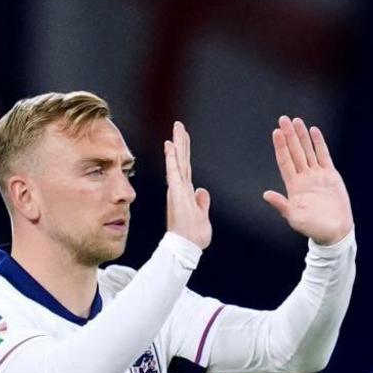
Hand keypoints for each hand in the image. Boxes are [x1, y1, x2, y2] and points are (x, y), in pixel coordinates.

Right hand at [164, 120, 212, 250]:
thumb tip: (202, 190)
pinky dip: (171, 158)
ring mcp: (177, 189)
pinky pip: (174, 171)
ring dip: (177, 144)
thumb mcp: (203, 217)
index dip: (184, 153)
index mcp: (186, 193)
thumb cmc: (194, 237)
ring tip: (177, 128)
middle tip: (179, 125)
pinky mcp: (176, 192)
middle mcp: (180, 188)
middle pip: (181, 160)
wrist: (186, 247)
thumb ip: (202, 203)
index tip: (182, 139)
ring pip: (178, 161)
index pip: (186, 169)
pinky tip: (169, 145)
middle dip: (180, 142)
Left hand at [262, 116, 352, 245]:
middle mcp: (304, 177)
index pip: (285, 161)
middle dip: (289, 135)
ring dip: (302, 136)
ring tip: (297, 120)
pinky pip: (323, 155)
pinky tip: (314, 131)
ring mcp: (317, 175)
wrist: (335, 231)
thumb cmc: (314, 228)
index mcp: (294, 186)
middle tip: (283, 119)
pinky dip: (319, 143)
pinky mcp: (330, 175)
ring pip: (308, 151)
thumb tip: (266, 195)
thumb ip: (281, 205)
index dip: (281, 146)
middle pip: (295, 152)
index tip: (277, 132)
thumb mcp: (295, 218)